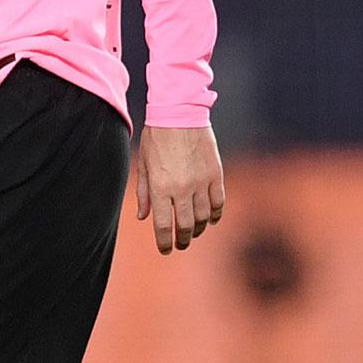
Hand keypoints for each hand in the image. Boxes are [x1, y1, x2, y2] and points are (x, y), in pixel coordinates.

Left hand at [135, 125, 224, 253]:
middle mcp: (182, 188)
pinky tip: (210, 218)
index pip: (163, 225)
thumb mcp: (144, 163)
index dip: (164, 241)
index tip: (165, 249)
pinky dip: (215, 214)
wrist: (179, 113)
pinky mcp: (216, 174)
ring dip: (199, 228)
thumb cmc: (156, 137)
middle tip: (180, 243)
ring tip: (194, 231)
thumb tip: (143, 217)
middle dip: (182, 239)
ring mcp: (201, 182)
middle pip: (186, 225)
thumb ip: (145, 192)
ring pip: (204, 217)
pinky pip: (218, 202)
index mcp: (160, 187)